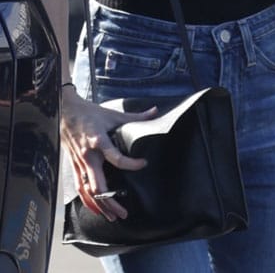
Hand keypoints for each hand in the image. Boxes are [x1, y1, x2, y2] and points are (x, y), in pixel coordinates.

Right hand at [61, 86, 156, 220]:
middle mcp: (88, 156)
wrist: (65, 112)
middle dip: (110, 201)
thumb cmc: (90, 113)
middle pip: (99, 185)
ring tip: (113, 217)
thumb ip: (136, 116)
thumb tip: (156, 111)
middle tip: (124, 212)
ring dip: (99, 206)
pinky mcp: (74, 166)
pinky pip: (80, 188)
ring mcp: (80, 163)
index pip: (115, 157)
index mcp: (99, 141)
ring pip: (88, 191)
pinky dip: (87, 201)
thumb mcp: (114, 114)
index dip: (130, 163)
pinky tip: (97, 210)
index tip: (143, 163)